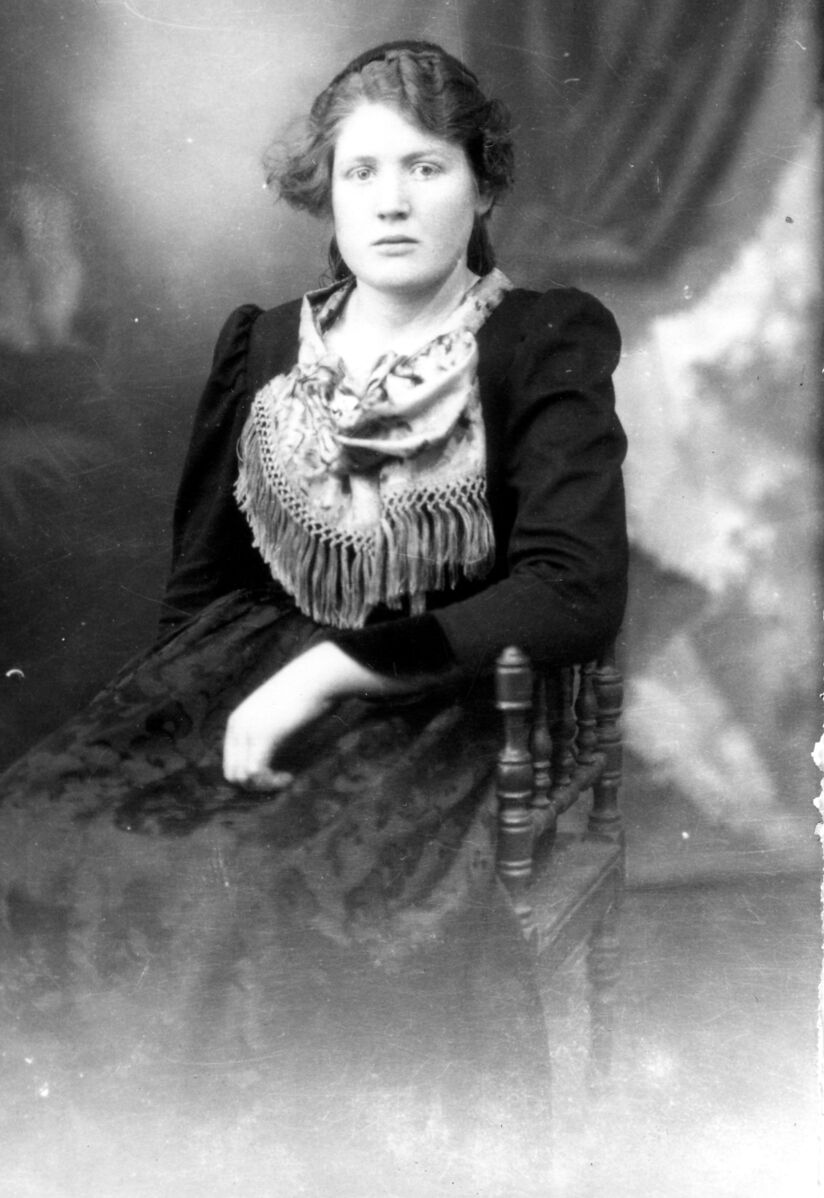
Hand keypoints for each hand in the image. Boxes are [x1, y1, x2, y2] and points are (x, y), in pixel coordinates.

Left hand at [222, 641, 408, 790]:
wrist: (317, 678)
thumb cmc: (305, 698)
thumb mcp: (280, 719)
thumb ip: (269, 739)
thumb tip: (271, 764)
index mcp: (236, 722)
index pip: (231, 764)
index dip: (253, 777)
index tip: (278, 772)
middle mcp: (237, 726)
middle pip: (233, 775)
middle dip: (257, 785)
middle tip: (282, 779)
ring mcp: (248, 730)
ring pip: (242, 778)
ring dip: (265, 786)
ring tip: (287, 778)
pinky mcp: (262, 735)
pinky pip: (256, 772)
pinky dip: (272, 782)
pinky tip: (289, 777)